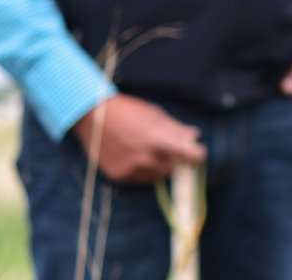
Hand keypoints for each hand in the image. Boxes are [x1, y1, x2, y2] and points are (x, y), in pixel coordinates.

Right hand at [72, 94, 205, 183]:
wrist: (92, 117)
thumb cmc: (127, 111)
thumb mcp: (154, 114)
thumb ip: (175, 128)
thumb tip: (194, 136)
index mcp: (157, 139)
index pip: (188, 155)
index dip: (197, 155)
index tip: (199, 154)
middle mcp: (145, 158)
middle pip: (174, 168)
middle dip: (178, 161)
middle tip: (174, 152)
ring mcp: (131, 169)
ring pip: (158, 176)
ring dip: (161, 167)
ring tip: (152, 152)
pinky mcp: (119, 176)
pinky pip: (140, 180)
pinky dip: (144, 172)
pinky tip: (137, 157)